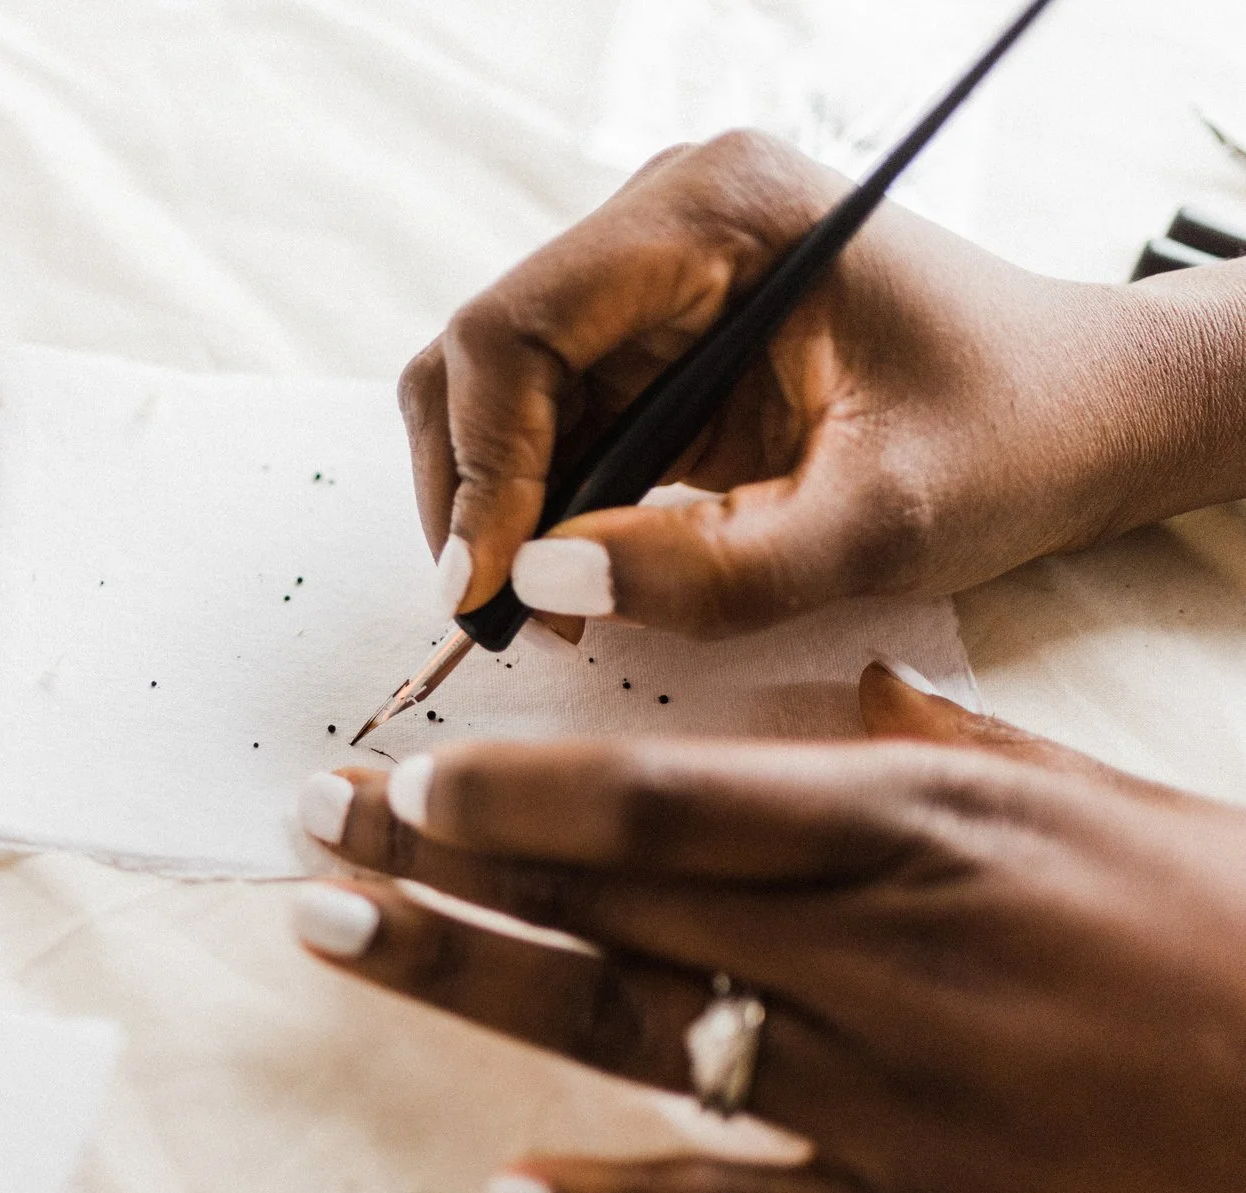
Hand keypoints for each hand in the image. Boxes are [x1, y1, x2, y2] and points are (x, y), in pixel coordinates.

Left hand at [292, 665, 1245, 1192]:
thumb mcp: (1108, 801)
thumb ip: (948, 750)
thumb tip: (840, 696)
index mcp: (928, 827)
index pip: (662, 797)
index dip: (509, 787)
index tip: (405, 768)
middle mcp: (881, 955)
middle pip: (605, 900)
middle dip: (435, 861)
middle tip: (310, 831)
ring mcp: (887, 1101)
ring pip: (624, 1029)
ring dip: (461, 980)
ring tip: (336, 938)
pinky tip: (503, 1182)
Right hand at [399, 131, 1245, 636]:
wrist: (1085, 415)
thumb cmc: (1014, 438)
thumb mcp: (880, 525)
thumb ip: (717, 569)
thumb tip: (544, 584)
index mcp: (717, 213)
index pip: (516, 329)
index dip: (480, 466)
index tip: (488, 586)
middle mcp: (664, 220)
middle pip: (479, 358)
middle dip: (473, 494)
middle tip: (505, 612)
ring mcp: (651, 277)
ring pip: (494, 396)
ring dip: (499, 511)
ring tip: (554, 606)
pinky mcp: (652, 339)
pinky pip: (545, 425)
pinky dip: (539, 510)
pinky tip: (584, 574)